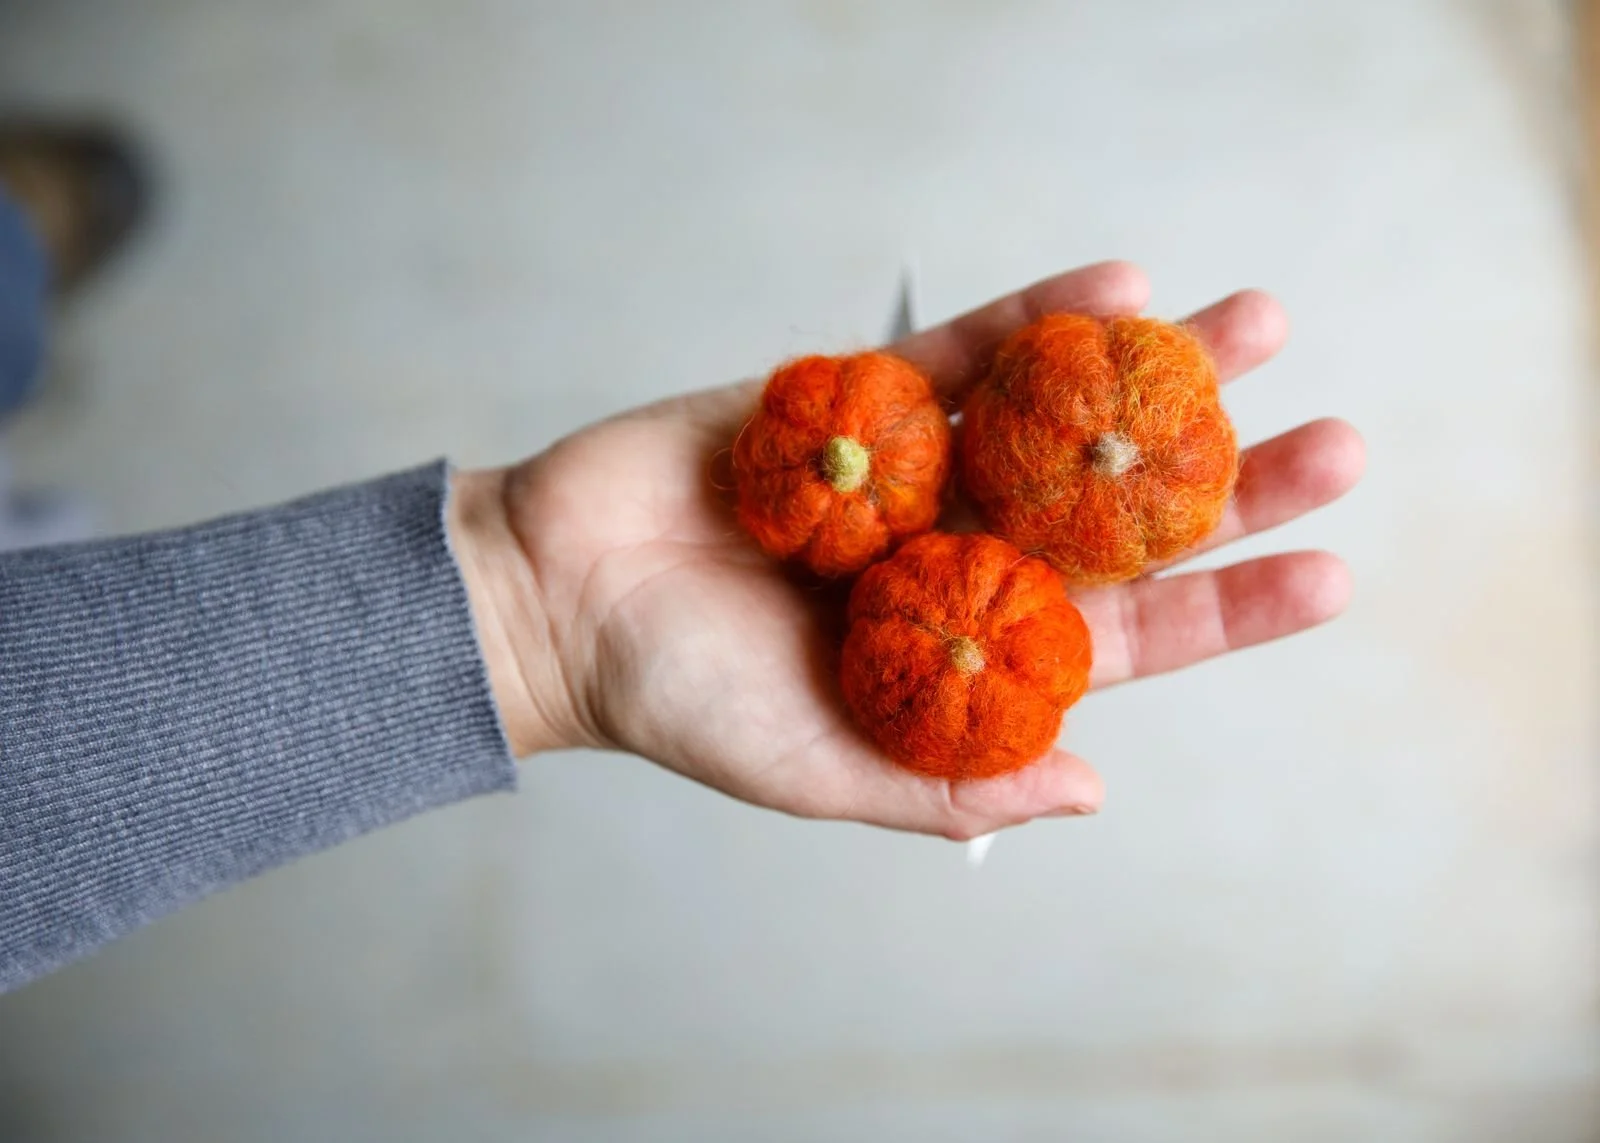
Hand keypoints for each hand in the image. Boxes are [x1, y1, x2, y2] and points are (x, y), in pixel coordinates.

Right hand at [449, 263, 1364, 838]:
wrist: (559, 596)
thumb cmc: (682, 701)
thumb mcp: (820, 769)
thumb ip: (951, 780)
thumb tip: (1091, 792)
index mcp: (968, 650)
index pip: (1129, 632)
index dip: (1232, 606)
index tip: (1332, 573)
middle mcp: (962, 554)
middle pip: (1122, 516)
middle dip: (1227, 481)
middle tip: (1336, 444)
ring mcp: (920, 471)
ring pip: (1062, 419)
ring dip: (1158, 374)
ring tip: (1258, 325)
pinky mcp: (860, 400)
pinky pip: (966, 352)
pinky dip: (1038, 318)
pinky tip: (1122, 285)